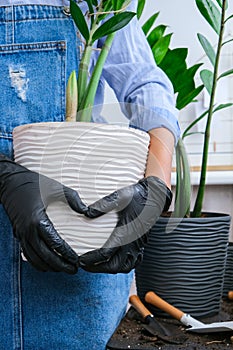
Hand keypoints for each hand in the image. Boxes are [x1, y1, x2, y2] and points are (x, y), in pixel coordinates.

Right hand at [0, 154, 87, 273]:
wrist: (9, 182)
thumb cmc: (33, 183)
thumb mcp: (56, 187)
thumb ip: (73, 198)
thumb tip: (86, 211)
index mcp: (38, 220)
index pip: (55, 243)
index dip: (67, 254)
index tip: (77, 260)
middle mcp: (28, 231)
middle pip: (45, 256)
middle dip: (60, 265)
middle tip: (74, 270)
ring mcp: (21, 234)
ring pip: (35, 259)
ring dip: (49, 266)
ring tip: (63, 269)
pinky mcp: (18, 234)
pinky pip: (27, 254)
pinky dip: (37, 263)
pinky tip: (47, 264)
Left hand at [79, 176, 171, 272]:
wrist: (154, 197)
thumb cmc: (135, 197)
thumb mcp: (118, 196)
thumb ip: (102, 205)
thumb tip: (87, 212)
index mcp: (125, 233)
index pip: (106, 253)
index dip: (91, 259)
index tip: (81, 260)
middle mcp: (132, 243)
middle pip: (114, 266)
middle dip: (97, 268)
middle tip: (85, 265)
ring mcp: (138, 246)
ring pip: (124, 267)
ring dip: (109, 269)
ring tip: (97, 266)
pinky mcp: (141, 245)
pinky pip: (133, 263)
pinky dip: (122, 267)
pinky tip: (115, 262)